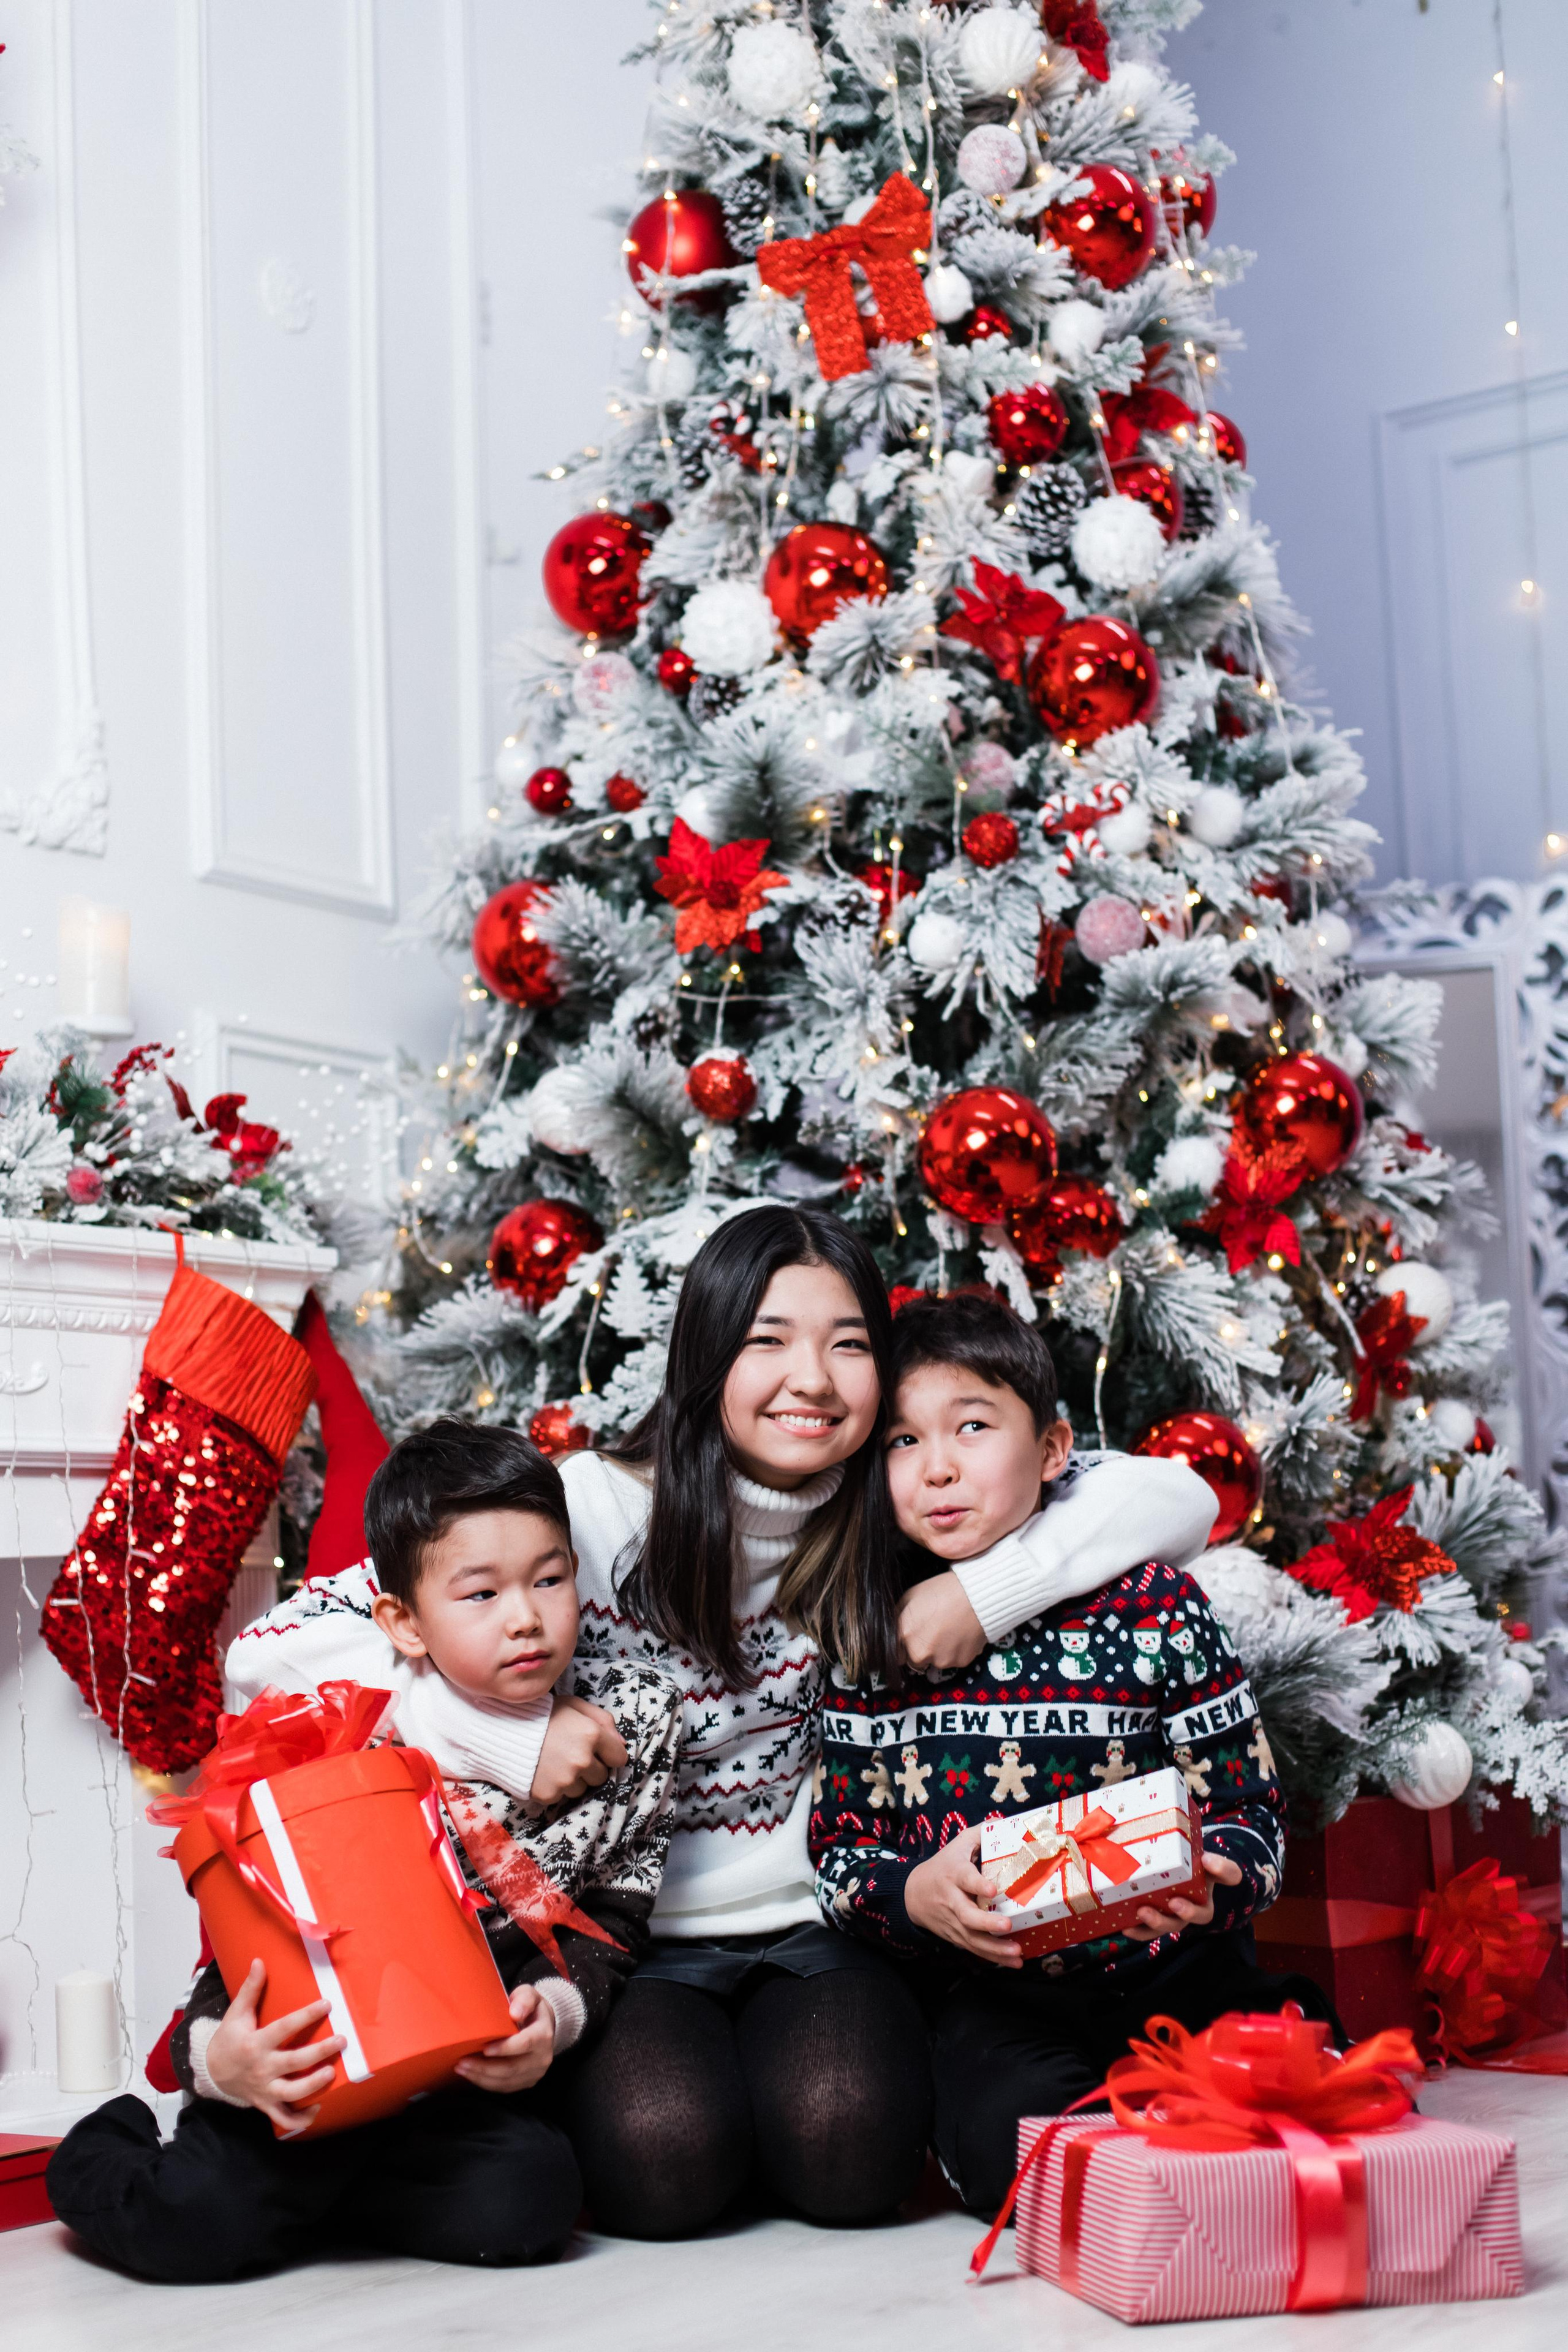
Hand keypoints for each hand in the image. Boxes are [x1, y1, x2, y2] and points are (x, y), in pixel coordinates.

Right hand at [203, 1959, 344, 2134]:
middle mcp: (261, 2068)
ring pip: (291, 2093)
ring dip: (312, 2086)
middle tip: (342, 2040)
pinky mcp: (265, 2104)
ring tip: (331, 2072)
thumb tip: (259, 1961)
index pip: (284, 2028)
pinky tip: (317, 2109)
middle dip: (320, 2052)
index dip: (306, 2016)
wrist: (212, 2072)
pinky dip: (299, 2119)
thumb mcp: (236, 2013)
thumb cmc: (229, 2039)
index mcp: (255, 2043)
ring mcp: (263, 2089)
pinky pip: (283, 2117)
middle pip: (294, 2063)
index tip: (326, 2004)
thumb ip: (250, 1989)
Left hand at [455, 1982, 556, 2093]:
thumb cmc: (529, 2008)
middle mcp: (542, 2058)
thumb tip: (515, 2013)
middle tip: (462, 2061)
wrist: (542, 2025)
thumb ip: (524, 1999)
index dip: (504, 2048)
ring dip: (481, 2078)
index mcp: (543, 2035)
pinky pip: (504, 2088)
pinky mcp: (527, 2082)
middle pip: (511, 2068)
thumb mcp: (529, 1995)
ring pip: (506, 2081)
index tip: (484, 2048)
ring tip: (461, 2069)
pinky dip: (486, 2083)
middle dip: (484, 2067)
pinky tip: (472, 2075)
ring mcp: (535, 2073)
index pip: (524, 2044)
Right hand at [531, 1696, 626, 1807]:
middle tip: (569, 1754)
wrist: (502, 1731)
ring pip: (582, 1789)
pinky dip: (555, 1787)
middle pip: (601, 1776)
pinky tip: (543, 1771)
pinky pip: (562, 1797)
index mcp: (591, 1734)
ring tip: (554, 1761)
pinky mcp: (549, 1794)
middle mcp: (581, 1759)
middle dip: (590, 1768)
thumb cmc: (542, 1715)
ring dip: (573, 1779)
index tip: (596, 1750)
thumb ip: (603, 1720)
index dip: (608, 1754)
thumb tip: (622, 1744)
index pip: (619, 1758)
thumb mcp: (574, 1705)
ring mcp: (565, 1780)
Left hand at [898, 1573, 987, 1674]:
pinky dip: (957, 1650)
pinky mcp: (961, 1662)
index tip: (913, 1638)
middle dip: (922, 1650)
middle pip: (916, 1661)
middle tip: (934, 1630)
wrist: (975, 1594)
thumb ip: (898, 1619)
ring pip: (937, 1661)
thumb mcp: (909, 1597)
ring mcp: (942, 1660)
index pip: (897, 1656)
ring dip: (940, 1651)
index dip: (904, 1647)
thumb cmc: (942, 1591)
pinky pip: (955, 1660)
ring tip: (950, 1628)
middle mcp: (920, 1653)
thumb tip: (894, 1631)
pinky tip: (961, 1633)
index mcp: (905, 1636)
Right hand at [905, 1826, 1023, 1967]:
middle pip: (966, 1915)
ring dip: (995, 1949)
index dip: (977, 1883)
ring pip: (972, 1938)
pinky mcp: (955, 1936)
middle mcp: (951, 1900)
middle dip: (987, 1924)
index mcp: (953, 1874)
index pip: (964, 1878)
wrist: (912, 1894)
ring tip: (1017, 1953)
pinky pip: (974, 1949)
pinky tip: (1012, 1962)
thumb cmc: (943, 1866)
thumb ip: (980, 1834)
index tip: (993, 1888)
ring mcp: (952, 1921)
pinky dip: (993, 1958)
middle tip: (1007, 1926)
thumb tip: (1006, 1823)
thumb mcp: (958, 1845)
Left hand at [1122, 1849, 1241, 1942]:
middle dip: (1188, 1911)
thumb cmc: (1181, 1864)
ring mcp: (1176, 1915)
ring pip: (1171, 1925)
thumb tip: (1207, 1860)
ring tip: (1143, 1912)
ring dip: (1158, 1922)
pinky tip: (1126, 1928)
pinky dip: (1139, 1931)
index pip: (1228, 1874)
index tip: (1207, 1861)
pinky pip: (1150, 1931)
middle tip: (1175, 1902)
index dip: (1220, 1869)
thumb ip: (1206, 1855)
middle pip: (1198, 1914)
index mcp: (1211, 1878)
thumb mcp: (1194, 1853)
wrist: (1168, 1872)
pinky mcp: (1157, 1919)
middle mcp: (1197, 1903)